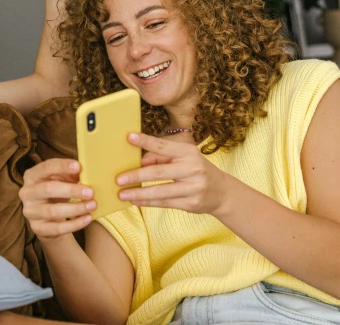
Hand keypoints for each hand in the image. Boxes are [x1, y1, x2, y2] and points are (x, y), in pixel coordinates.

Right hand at [19, 158, 95, 241]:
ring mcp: (30, 211)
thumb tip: (85, 173)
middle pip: (48, 189)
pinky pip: (58, 228)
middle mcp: (27, 193)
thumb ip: (70, 174)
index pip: (45, 167)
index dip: (62, 166)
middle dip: (71, 190)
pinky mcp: (37, 228)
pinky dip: (75, 224)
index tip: (79, 167)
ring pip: (53, 211)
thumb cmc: (56, 192)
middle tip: (90, 192)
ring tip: (92, 205)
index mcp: (31, 175)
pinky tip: (88, 218)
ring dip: (76, 208)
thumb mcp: (61, 180)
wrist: (47, 218)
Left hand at [116, 133, 230, 214]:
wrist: (222, 192)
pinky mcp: (191, 203)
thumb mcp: (183, 158)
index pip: (163, 147)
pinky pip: (164, 203)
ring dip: (138, 193)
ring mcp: (193, 187)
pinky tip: (134, 201)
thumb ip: (162, 157)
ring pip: (160, 191)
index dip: (146, 142)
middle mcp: (192, 168)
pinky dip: (147, 202)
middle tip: (118, 179)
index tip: (129, 137)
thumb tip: (139, 162)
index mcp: (188, 152)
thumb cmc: (195, 170)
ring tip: (121, 194)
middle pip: (158, 172)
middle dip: (136, 175)